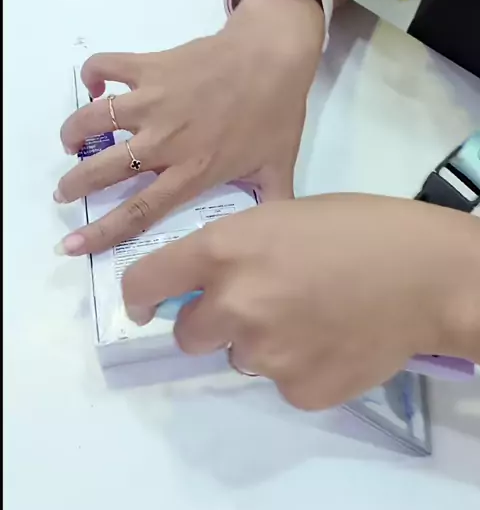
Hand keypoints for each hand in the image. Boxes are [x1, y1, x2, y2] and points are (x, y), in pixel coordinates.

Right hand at [56, 0, 323, 255]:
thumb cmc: (275, 112)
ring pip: (94, 119)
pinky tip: (96, 85)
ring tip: (70, 141)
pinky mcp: (150, 66)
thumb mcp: (279, 167)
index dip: (100, 232)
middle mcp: (164, 140)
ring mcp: (153, 101)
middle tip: (63, 191)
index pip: (137, 211)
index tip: (71, 245)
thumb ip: (272, 205)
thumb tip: (274, 238)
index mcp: (191, 171)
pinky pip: (106, 66)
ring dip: (73, 132)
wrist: (273, 55)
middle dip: (74, 185)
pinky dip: (92, 74)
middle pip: (103, 170)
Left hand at [122, 194, 479, 409]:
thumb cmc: (356, 226)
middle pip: (187, 334)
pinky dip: (298, 364)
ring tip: (311, 314)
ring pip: (239, 357)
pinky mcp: (297, 390)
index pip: (144, 283)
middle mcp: (233, 305)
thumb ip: (235, 249)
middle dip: (212, 321)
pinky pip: (281, 381)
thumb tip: (207, 282)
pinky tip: (333, 338)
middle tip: (258, 303)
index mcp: (224, 250)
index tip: (147, 306)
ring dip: (260, 341)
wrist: (425, 272)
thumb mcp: (281, 214)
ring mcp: (265, 353)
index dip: (140, 297)